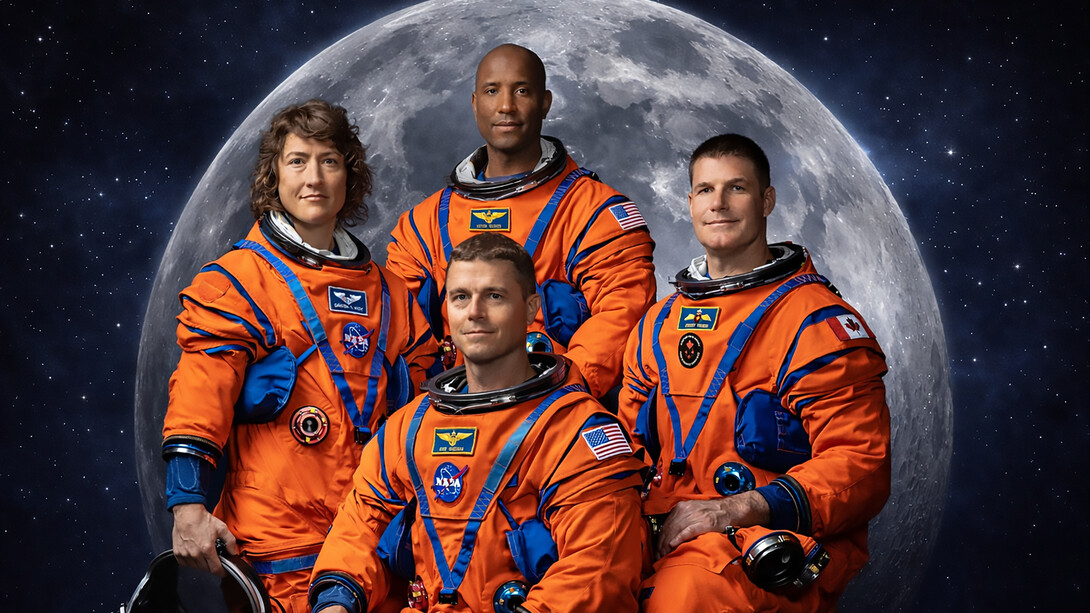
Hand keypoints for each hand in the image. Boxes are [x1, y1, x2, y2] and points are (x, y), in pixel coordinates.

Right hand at [171, 503, 236, 576]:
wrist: (187, 513)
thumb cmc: (202, 520)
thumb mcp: (222, 528)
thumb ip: (230, 542)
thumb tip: (233, 552)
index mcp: (207, 549)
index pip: (215, 569)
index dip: (221, 572)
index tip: (223, 572)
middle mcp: (195, 553)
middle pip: (206, 569)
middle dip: (212, 566)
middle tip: (214, 558)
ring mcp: (185, 554)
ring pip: (196, 567)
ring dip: (202, 564)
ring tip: (204, 553)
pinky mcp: (178, 553)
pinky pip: (186, 564)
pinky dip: (191, 562)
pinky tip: (195, 554)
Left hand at [655, 491, 769, 559]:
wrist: (730, 509)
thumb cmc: (712, 513)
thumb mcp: (693, 512)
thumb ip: (682, 520)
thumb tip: (670, 535)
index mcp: (681, 507)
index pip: (665, 525)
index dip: (660, 539)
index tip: (658, 550)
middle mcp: (685, 509)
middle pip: (668, 529)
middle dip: (661, 544)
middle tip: (659, 556)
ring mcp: (694, 515)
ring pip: (675, 531)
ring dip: (667, 545)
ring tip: (665, 556)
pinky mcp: (703, 522)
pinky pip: (687, 531)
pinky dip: (678, 538)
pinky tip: (673, 545)